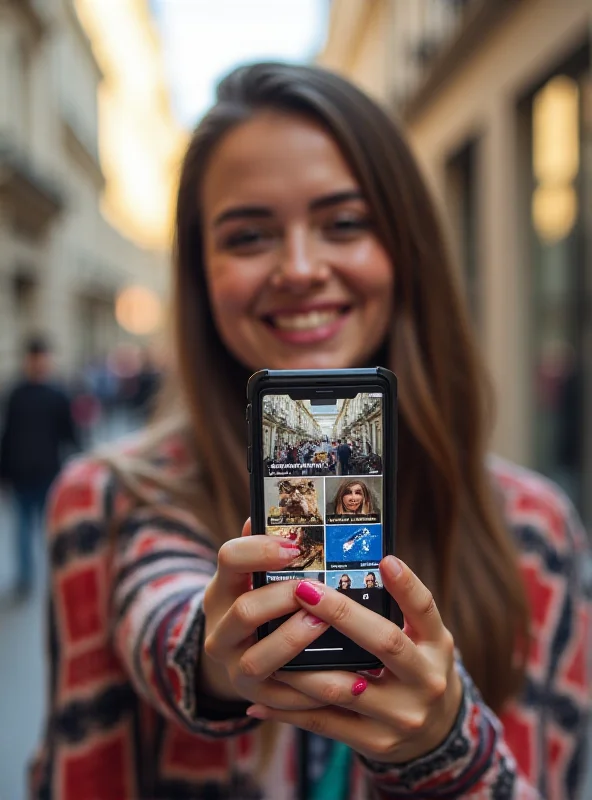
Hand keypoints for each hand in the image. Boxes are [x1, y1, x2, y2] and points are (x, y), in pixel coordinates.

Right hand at [201, 519, 332, 709]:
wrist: (234, 657)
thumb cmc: (256, 602)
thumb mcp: (249, 576)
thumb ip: (259, 548)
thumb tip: (262, 511)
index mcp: (222, 589)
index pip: (229, 559)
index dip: (260, 550)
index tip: (294, 547)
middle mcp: (220, 630)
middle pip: (246, 611)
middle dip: (284, 599)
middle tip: (317, 590)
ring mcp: (235, 666)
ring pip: (259, 659)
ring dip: (294, 642)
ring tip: (325, 626)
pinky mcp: (256, 697)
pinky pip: (282, 698)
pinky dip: (312, 690)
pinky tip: (346, 679)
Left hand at [246, 556, 462, 763]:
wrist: (435, 733)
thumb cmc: (418, 667)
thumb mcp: (424, 637)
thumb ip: (400, 607)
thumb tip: (358, 565)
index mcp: (437, 645)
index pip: (425, 609)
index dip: (407, 585)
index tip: (385, 560)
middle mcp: (425, 681)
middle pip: (385, 642)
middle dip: (342, 614)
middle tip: (304, 589)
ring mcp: (400, 716)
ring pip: (343, 687)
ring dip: (302, 665)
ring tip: (271, 639)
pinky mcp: (375, 742)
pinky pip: (325, 723)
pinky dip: (290, 710)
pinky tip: (260, 700)